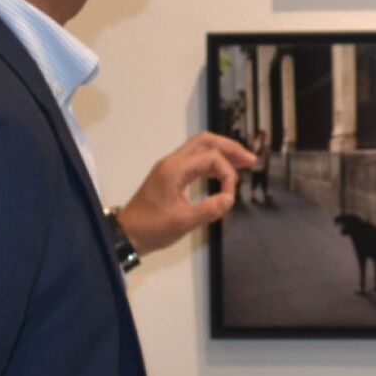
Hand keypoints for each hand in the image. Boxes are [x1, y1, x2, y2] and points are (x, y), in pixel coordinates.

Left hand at [115, 132, 254, 254]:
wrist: (126, 234)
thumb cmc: (152, 229)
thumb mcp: (182, 223)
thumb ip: (209, 210)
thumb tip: (230, 199)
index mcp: (174, 170)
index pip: (211, 158)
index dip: (227, 173)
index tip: (230, 196)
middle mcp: (172, 162)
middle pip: (205, 141)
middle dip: (230, 148)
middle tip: (250, 160)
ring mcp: (170, 166)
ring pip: (200, 147)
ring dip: (221, 152)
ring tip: (243, 163)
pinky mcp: (169, 174)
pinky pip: (194, 159)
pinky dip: (211, 161)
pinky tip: (222, 172)